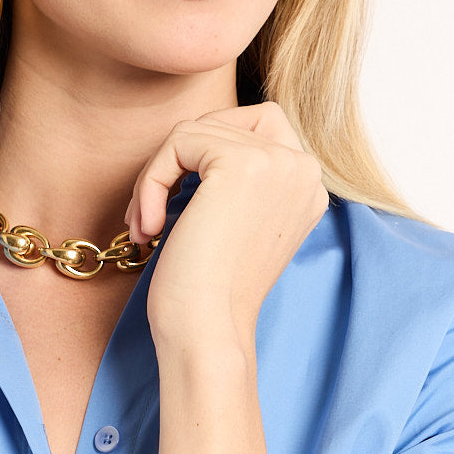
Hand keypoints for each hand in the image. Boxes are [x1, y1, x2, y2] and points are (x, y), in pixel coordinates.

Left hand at [123, 101, 328, 352]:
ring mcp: (280, 161)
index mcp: (308, 185)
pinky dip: (150, 182)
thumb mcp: (232, 222)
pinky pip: (177, 142)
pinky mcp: (243, 163)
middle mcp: (305, 168)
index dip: (203, 158)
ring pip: (194, 132)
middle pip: (224, 122)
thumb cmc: (208, 292)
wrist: (208, 331)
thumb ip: (232, 179)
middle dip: (177, 161)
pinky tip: (148, 228)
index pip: (253, 128)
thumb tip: (191, 139)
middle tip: (150, 213)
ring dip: (155, 178)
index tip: (177, 208)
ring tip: (145, 226)